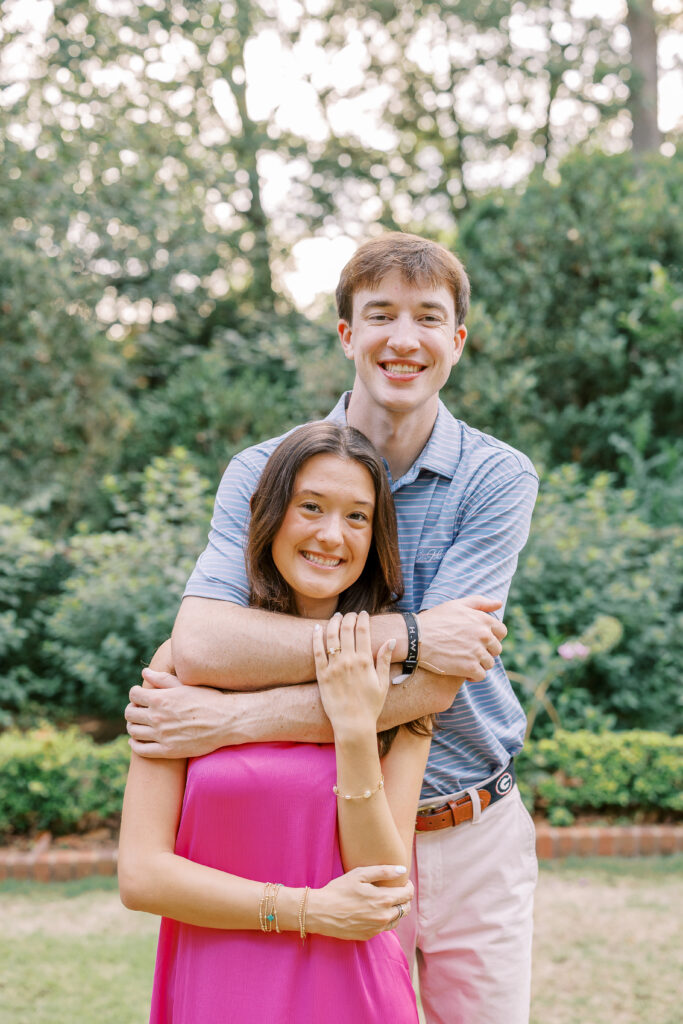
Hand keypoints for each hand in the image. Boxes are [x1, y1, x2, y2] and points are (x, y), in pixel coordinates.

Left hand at [125, 670, 241, 757]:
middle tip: (139, 709)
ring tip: (139, 723)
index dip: (135, 694)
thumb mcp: (186, 685)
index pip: (134, 695)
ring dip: (133, 725)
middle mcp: (157, 717)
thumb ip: (163, 679)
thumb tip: (144, 672)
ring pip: (133, 731)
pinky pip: (141, 750)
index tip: (140, 695)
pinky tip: (137, 740)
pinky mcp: (168, 750)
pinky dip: (135, 745)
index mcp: (161, 698)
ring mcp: (162, 735)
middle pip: (130, 714)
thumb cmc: (208, 699)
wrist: (227, 721)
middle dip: (132, 709)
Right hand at [308, 865, 413, 939]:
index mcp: (384, 900)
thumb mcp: (360, 874)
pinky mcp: (368, 936)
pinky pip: (384, 928)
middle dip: (404, 898)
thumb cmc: (339, 889)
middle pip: (406, 909)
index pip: (407, 894)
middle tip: (395, 890)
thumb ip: (383, 871)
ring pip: (397, 920)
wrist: (320, 912)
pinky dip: (384, 919)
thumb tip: (402, 870)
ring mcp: (376, 928)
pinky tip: (374, 911)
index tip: (403, 881)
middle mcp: (383, 917)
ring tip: (386, 901)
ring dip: (396, 910)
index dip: (408, 886)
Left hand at [313, 611, 394, 734]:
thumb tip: (391, 640)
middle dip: (349, 618)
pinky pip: (317, 652)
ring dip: (334, 623)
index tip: (364, 614)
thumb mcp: (383, 683)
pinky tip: (317, 628)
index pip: (363, 631)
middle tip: (351, 614)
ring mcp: (334, 667)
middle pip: (347, 630)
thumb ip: (384, 660)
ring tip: (337, 616)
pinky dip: (316, 637)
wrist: (353, 724)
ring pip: (331, 637)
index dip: (363, 619)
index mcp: (364, 661)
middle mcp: (348, 661)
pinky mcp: (322, 675)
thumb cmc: (371, 706)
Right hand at [417, 596, 506, 680]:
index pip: (502, 632)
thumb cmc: (435, 620)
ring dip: (479, 664)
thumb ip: (480, 602)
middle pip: (496, 649)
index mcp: (483, 620)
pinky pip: (480, 676)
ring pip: (489, 663)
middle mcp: (483, 635)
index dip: (493, 637)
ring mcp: (477, 652)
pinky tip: (462, 672)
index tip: (480, 640)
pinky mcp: (469, 668)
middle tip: (469, 651)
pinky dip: (473, 676)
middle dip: (486, 651)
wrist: (415, 637)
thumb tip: (499, 603)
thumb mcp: (457, 605)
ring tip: (464, 661)